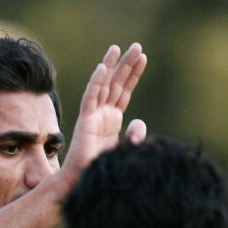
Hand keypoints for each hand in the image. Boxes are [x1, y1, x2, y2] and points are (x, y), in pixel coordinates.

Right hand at [61, 43, 147, 176]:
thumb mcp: (124, 151)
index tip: (143, 58)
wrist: (84, 181)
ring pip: (103, 86)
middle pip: (116, 83)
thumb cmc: (101, 168)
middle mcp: (103, 114)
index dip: (133, 75)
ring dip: (110, 66)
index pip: (124, 91)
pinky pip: (90, 98)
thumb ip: (134, 137)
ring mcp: (93, 116)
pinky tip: (102, 68)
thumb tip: (139, 122)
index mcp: (112, 119)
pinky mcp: (85, 121)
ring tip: (118, 48)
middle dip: (126, 64)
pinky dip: (95, 83)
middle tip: (137, 46)